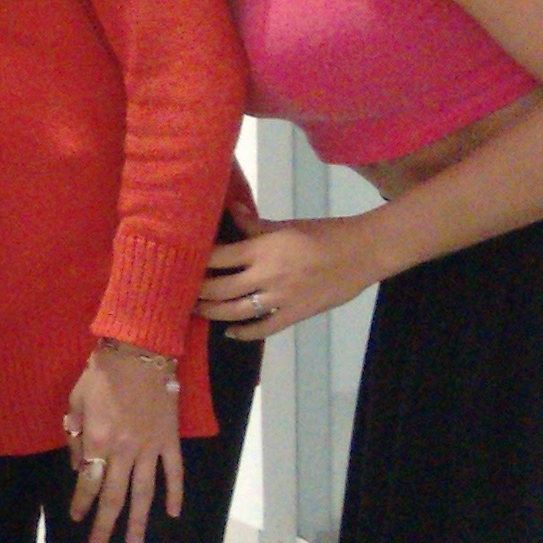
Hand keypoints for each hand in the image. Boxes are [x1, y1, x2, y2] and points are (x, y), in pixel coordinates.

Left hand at [62, 345, 183, 542]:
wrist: (139, 353)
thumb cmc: (102, 374)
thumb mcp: (76, 401)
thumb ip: (75, 435)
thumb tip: (80, 464)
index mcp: (98, 441)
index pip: (88, 482)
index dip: (81, 502)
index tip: (76, 517)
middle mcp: (124, 451)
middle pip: (114, 496)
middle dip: (105, 523)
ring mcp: (150, 448)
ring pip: (145, 492)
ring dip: (138, 519)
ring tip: (134, 542)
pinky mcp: (170, 440)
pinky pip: (174, 472)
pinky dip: (175, 493)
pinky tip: (173, 513)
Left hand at [198, 221, 377, 339]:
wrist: (363, 253)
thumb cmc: (325, 233)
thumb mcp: (287, 224)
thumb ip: (255, 224)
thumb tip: (231, 209)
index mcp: (263, 249)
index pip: (218, 257)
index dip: (196, 262)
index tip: (182, 263)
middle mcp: (267, 276)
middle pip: (219, 288)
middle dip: (196, 291)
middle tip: (179, 291)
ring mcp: (280, 298)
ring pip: (235, 311)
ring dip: (211, 312)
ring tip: (195, 310)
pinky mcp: (295, 315)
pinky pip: (263, 329)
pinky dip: (244, 333)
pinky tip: (230, 332)